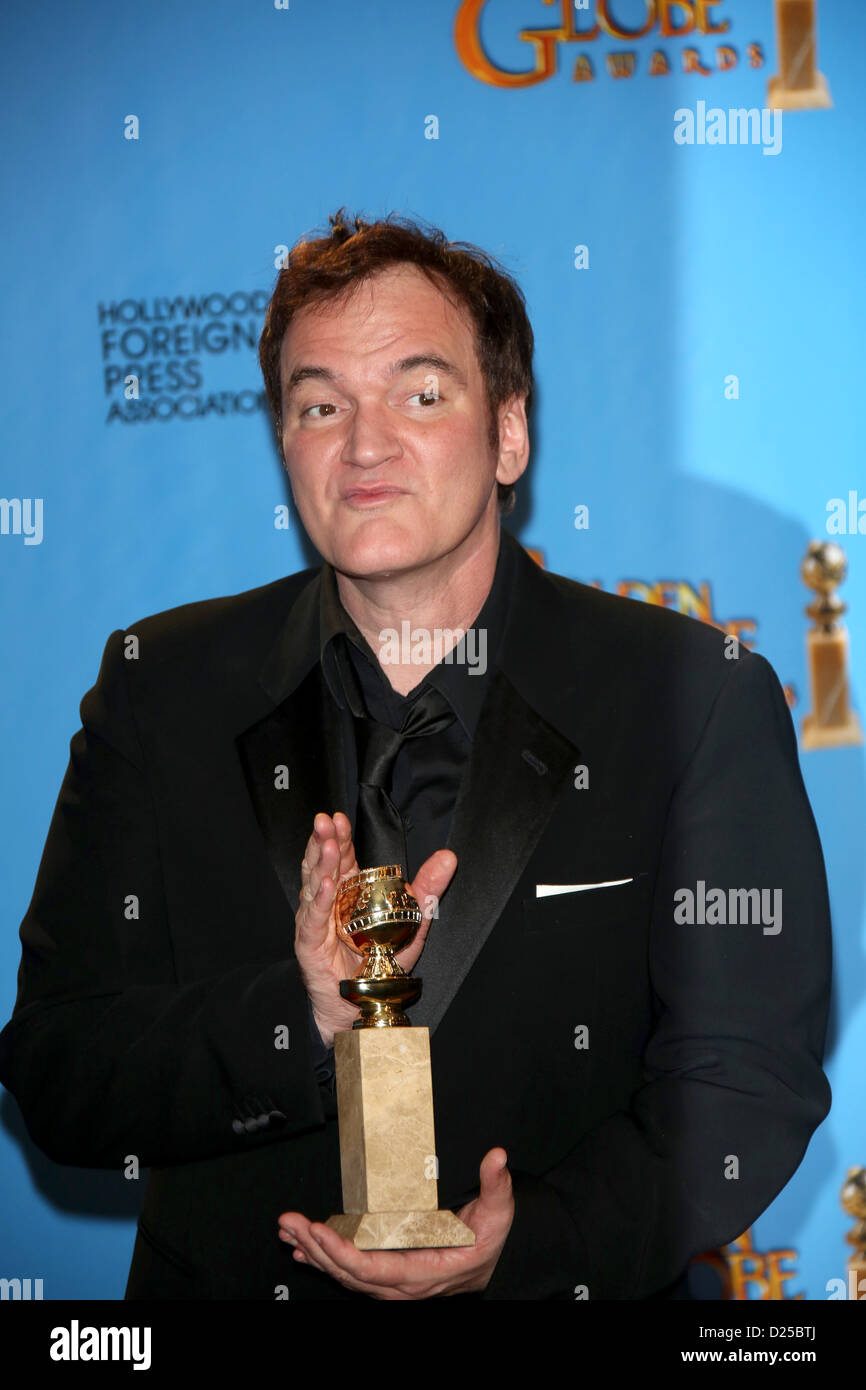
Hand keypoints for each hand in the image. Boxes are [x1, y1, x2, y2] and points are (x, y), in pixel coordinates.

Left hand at [277, 1148, 513, 1298]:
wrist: (492, 1263)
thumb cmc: (490, 1240)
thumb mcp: (499, 1213)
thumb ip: (496, 1185)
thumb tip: (497, 1157)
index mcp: (424, 1272)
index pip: (375, 1269)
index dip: (343, 1252)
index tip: (320, 1229)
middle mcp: (402, 1284)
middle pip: (349, 1272)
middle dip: (317, 1246)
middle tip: (291, 1222)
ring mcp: (391, 1282)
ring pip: (343, 1274)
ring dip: (313, 1251)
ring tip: (288, 1230)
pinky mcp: (385, 1273)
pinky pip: (347, 1271)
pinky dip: (322, 1259)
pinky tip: (301, 1249)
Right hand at [295, 811, 457, 1046]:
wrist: (357, 1005)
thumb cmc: (379, 963)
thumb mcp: (410, 921)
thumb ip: (427, 889)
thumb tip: (449, 857)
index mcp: (348, 892)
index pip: (342, 857)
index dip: (341, 837)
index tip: (340, 818)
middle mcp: (329, 902)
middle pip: (323, 865)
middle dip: (324, 841)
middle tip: (326, 821)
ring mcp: (317, 921)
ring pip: (314, 886)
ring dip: (320, 863)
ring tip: (328, 844)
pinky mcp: (310, 944)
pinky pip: (314, 920)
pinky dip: (319, 901)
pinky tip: (325, 884)